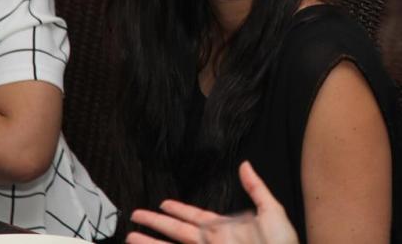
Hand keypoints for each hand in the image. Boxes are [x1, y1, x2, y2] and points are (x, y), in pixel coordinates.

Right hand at [126, 161, 298, 243]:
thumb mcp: (271, 210)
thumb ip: (255, 188)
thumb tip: (245, 166)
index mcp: (225, 228)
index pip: (195, 217)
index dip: (179, 210)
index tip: (163, 204)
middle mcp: (212, 241)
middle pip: (177, 231)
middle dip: (156, 224)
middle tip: (136, 215)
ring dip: (152, 242)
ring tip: (130, 237)